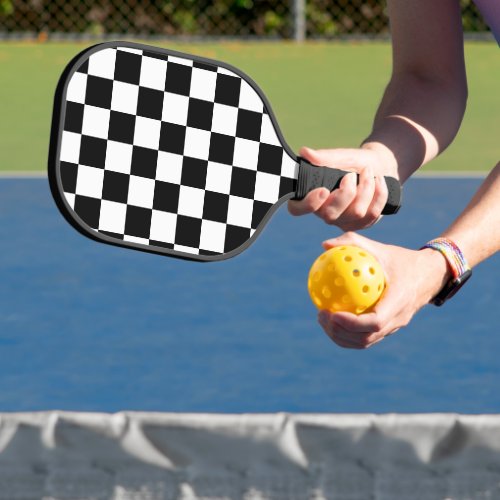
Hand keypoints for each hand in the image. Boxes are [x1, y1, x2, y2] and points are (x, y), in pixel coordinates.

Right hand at [288, 146, 397, 230]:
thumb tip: (305, 152)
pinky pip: (372, 214)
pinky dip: (379, 193)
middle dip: (346, 193)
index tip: (323, 190)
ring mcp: (343, 221)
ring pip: (356, 213)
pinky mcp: (361, 224)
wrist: (379, 166)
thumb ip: (324, 157)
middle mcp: (324, 212)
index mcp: (312, 196)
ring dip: (366, 188)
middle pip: (330, 215)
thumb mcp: (341, 156)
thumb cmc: (354, 162)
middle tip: (351, 175)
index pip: (297, 209)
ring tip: (368, 172)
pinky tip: (379, 181)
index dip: (308, 204)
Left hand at [316, 232, 450, 348]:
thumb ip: (353, 243)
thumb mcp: (380, 248)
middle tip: (321, 315)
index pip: (375, 322)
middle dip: (340, 332)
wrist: (429, 275)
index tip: (332, 313)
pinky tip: (332, 319)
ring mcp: (394, 327)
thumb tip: (324, 245)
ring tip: (322, 319)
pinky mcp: (389, 329)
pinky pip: (366, 337)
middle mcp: (398, 319)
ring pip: (365, 342)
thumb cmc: (401, 259)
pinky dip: (347, 334)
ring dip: (341, 336)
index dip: (352, 323)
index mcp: (399, 301)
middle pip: (366, 338)